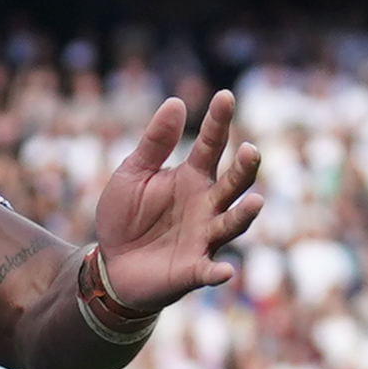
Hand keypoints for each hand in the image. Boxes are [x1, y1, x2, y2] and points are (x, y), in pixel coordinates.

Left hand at [86, 88, 260, 311]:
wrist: (112, 265)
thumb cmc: (127, 216)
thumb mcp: (133, 174)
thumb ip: (155, 143)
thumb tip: (175, 102)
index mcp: (193, 176)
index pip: (211, 144)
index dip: (219, 121)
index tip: (225, 96)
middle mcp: (207, 204)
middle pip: (234, 183)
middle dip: (244, 168)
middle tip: (250, 149)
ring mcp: (204, 236)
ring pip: (232, 223)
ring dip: (244, 214)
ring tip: (255, 202)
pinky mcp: (193, 269)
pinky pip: (209, 271)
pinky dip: (218, 272)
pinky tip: (227, 271)